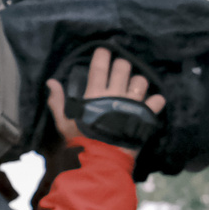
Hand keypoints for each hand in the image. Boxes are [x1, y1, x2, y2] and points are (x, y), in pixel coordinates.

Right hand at [48, 47, 166, 143]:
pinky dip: (155, 100)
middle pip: (124, 67)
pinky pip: (157, 100)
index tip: (104, 50)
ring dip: (137, 82)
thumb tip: (51, 82)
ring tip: (134, 88)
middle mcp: (116, 94)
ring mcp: (133, 103)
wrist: (101, 159)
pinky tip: (150, 103)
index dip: (102, 55)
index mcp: (96, 94)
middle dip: (121, 66)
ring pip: (141, 80)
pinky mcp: (145, 114)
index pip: (99, 67)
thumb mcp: (64, 122)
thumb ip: (58, 101)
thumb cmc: (80, 140)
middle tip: (119, 71)